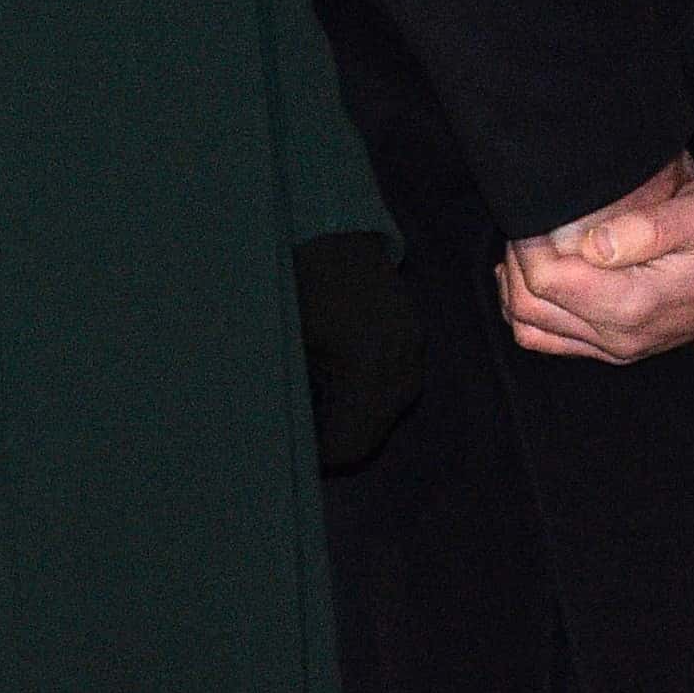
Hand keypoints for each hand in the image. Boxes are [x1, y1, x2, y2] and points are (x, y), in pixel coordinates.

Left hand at [293, 230, 424, 471]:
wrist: (336, 234)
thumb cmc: (301, 285)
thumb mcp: (287, 342)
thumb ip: (291, 395)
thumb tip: (279, 441)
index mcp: (367, 367)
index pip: (351, 443)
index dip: (321, 458)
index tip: (294, 453)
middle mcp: (400, 364)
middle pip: (372, 434)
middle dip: (337, 440)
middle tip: (301, 433)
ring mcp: (413, 349)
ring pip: (387, 412)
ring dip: (355, 419)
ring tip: (317, 406)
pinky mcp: (414, 337)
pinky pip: (396, 386)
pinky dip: (369, 395)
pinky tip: (339, 379)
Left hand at [499, 157, 693, 363]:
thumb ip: (645, 229)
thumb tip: (591, 245)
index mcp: (635, 304)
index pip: (547, 282)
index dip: (527, 244)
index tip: (532, 209)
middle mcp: (619, 337)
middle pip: (529, 308)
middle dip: (515, 262)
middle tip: (526, 220)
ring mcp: (616, 348)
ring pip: (533, 329)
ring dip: (517, 286)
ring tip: (529, 244)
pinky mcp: (617, 348)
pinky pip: (552, 340)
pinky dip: (533, 309)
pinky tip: (540, 275)